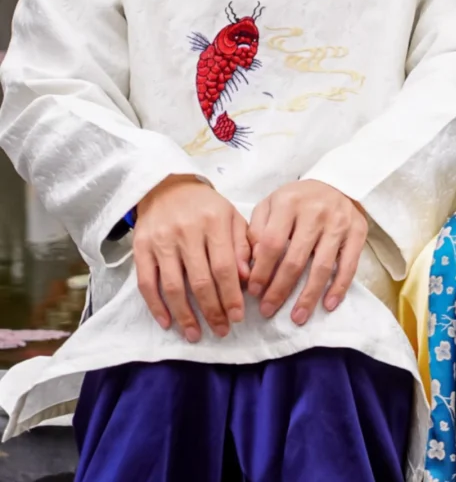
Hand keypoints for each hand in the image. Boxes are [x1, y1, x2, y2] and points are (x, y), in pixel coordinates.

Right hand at [133, 175, 250, 341]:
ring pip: (173, 286)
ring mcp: (161, 240)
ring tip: (195, 335)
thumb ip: (242, 246)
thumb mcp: (231, 217)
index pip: (224, 266)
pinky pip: (146, 284)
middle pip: (200, 281)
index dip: (231, 295)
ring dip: (185, 316)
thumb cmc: (206, 207)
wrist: (167, 186)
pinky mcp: (141, 248)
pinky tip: (168, 322)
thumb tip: (247, 279)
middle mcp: (186, 231)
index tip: (237, 317)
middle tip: (221, 331)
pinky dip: (156, 307)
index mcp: (214, 221)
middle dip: (212, 311)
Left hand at [247, 180, 366, 325]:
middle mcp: (316, 211)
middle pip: (296, 259)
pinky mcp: (358, 231)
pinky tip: (328, 305)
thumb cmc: (296, 200)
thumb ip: (256, 231)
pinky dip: (339, 288)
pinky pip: (349, 265)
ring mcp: (339, 222)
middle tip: (268, 310)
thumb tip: (250, 265)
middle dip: (280, 289)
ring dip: (308, 296)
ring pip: (322, 266)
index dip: (262, 271)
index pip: (272, 243)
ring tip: (297, 317)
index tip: (254, 292)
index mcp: (289, 202)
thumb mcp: (270, 205)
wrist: (336, 183)